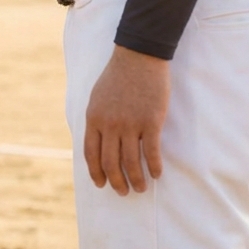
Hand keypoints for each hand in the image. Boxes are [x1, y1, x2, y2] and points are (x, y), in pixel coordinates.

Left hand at [84, 45, 169, 194]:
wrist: (138, 56)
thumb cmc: (117, 76)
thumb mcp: (96, 98)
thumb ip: (96, 120)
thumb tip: (97, 141)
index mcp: (94, 119)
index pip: (91, 154)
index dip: (96, 173)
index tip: (101, 184)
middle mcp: (110, 125)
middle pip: (111, 162)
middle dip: (116, 182)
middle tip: (123, 192)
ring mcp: (130, 124)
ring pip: (131, 161)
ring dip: (136, 179)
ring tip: (141, 188)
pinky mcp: (151, 121)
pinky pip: (152, 152)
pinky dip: (154, 166)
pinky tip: (157, 174)